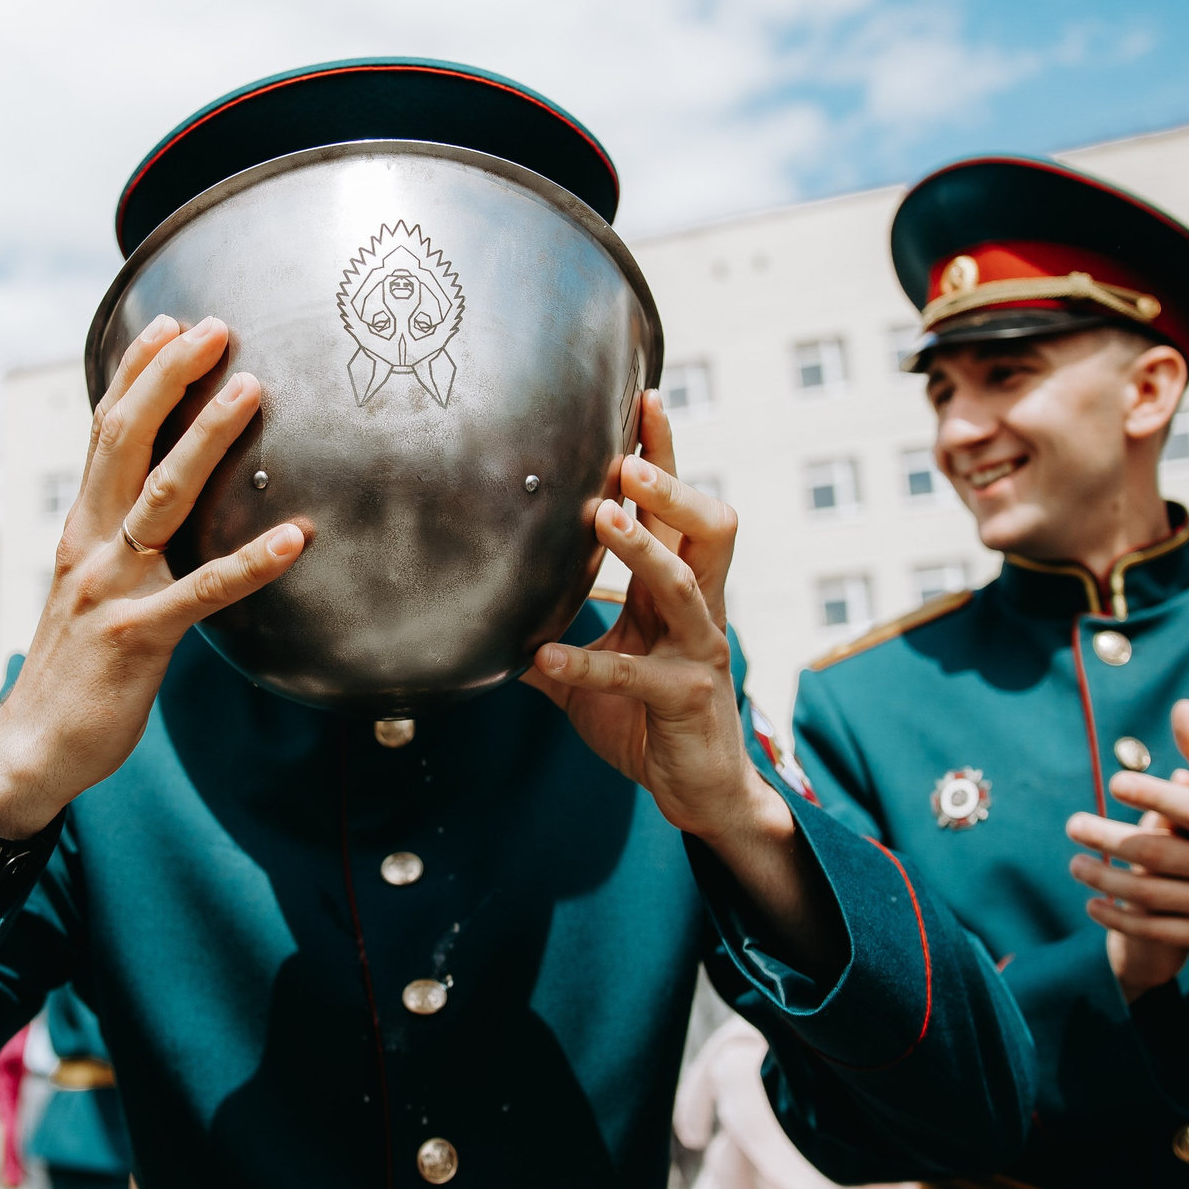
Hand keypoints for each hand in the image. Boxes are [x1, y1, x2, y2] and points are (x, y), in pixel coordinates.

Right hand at [0, 315, 302, 839]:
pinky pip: (204, 592)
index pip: (105, 432)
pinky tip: (296, 539)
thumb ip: (121, 543)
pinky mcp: (139, 637)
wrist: (32, 750)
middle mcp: (91, 545)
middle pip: (126, 441)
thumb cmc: (74, 670)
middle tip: (216, 326)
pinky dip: (251, 563)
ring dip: (208, 439)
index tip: (172, 323)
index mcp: (81, 529)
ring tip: (252, 390)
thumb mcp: (91, 590)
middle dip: (170, 378)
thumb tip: (160, 505)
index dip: (137, 374)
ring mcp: (113, 589)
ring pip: (164, 498)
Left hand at [525, 396, 837, 971]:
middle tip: (625, 456)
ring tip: (601, 516)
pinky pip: (636, 672)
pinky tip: (541, 659)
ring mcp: (700, 651)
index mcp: (675, 590)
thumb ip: (547, 642)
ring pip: (687, 582)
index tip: (643, 397)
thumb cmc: (649, 721)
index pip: (676, 506)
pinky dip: (585, 664)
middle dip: (671, 483)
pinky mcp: (688, 696)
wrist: (698, 791)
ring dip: (643, 547)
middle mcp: (698, 609)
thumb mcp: (588, 676)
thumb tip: (481, 625)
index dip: (664, 452)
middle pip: (707, 523)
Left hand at [1065, 700, 1188, 1000]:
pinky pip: (1154, 929)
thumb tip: (1182, 707)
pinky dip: (1119, 919)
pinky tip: (1091, 904)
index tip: (1113, 782)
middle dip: (1108, 838)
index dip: (1155, 795)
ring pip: (1149, 894)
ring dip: (1104, 879)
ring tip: (1074, 864)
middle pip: (1158, 853)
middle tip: (1072, 824)